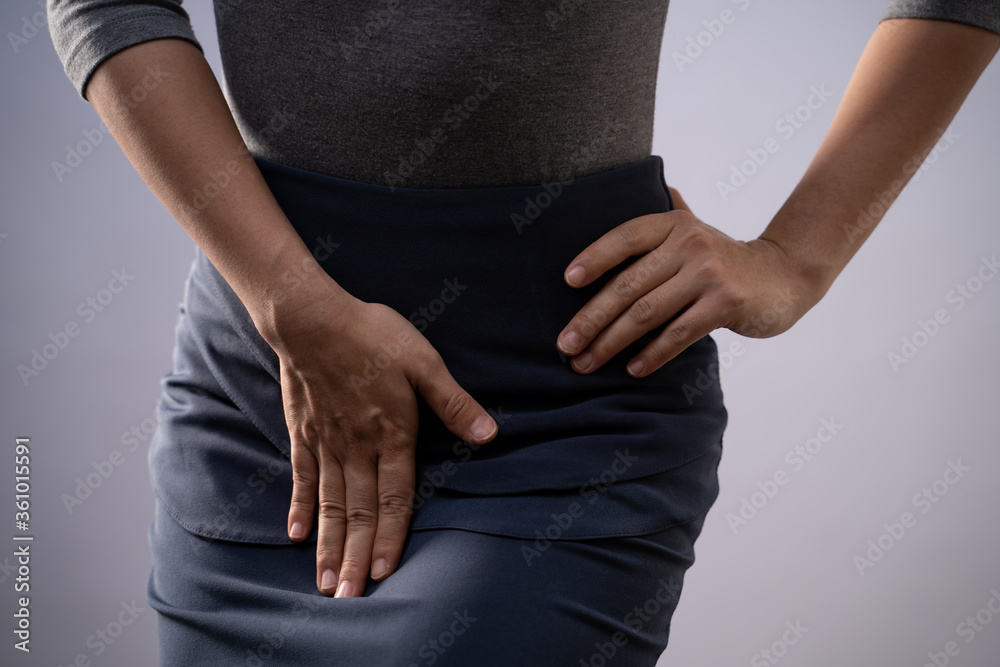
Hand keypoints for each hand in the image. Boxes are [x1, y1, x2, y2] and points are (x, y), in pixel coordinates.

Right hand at [267, 281, 497, 597]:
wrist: (311, 317)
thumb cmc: (372, 334)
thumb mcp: (424, 362)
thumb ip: (454, 402)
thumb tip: (490, 434)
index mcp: (391, 434)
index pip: (393, 496)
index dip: (389, 536)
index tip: (384, 573)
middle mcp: (356, 447)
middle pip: (356, 511)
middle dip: (354, 557)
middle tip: (349, 598)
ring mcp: (326, 442)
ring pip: (328, 504)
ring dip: (328, 544)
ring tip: (325, 582)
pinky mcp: (304, 432)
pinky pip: (302, 477)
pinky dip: (300, 507)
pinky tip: (295, 534)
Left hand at [555, 188, 822, 376]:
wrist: (786, 276)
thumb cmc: (727, 259)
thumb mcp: (697, 228)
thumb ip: (672, 211)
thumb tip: (655, 183)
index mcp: (674, 224)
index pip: (625, 237)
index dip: (595, 257)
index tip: (567, 281)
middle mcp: (689, 244)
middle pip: (627, 285)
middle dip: (591, 319)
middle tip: (565, 345)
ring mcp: (708, 274)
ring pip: (646, 313)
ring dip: (611, 343)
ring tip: (587, 363)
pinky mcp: (725, 303)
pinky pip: (678, 333)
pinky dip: (652, 354)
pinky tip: (632, 369)